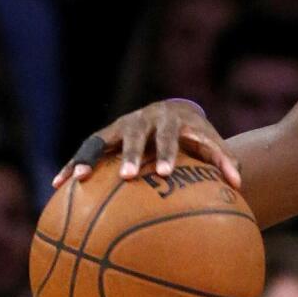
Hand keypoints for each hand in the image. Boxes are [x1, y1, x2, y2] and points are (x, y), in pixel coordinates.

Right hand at [52, 100, 240, 188]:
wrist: (174, 110)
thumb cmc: (196, 135)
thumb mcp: (211, 143)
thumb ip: (225, 162)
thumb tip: (240, 185)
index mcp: (171, 121)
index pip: (169, 136)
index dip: (166, 153)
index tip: (164, 173)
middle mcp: (143, 119)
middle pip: (135, 135)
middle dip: (130, 154)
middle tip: (127, 176)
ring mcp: (121, 126)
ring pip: (102, 139)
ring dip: (90, 158)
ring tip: (78, 180)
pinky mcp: (106, 136)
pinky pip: (86, 150)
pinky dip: (73, 164)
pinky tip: (57, 185)